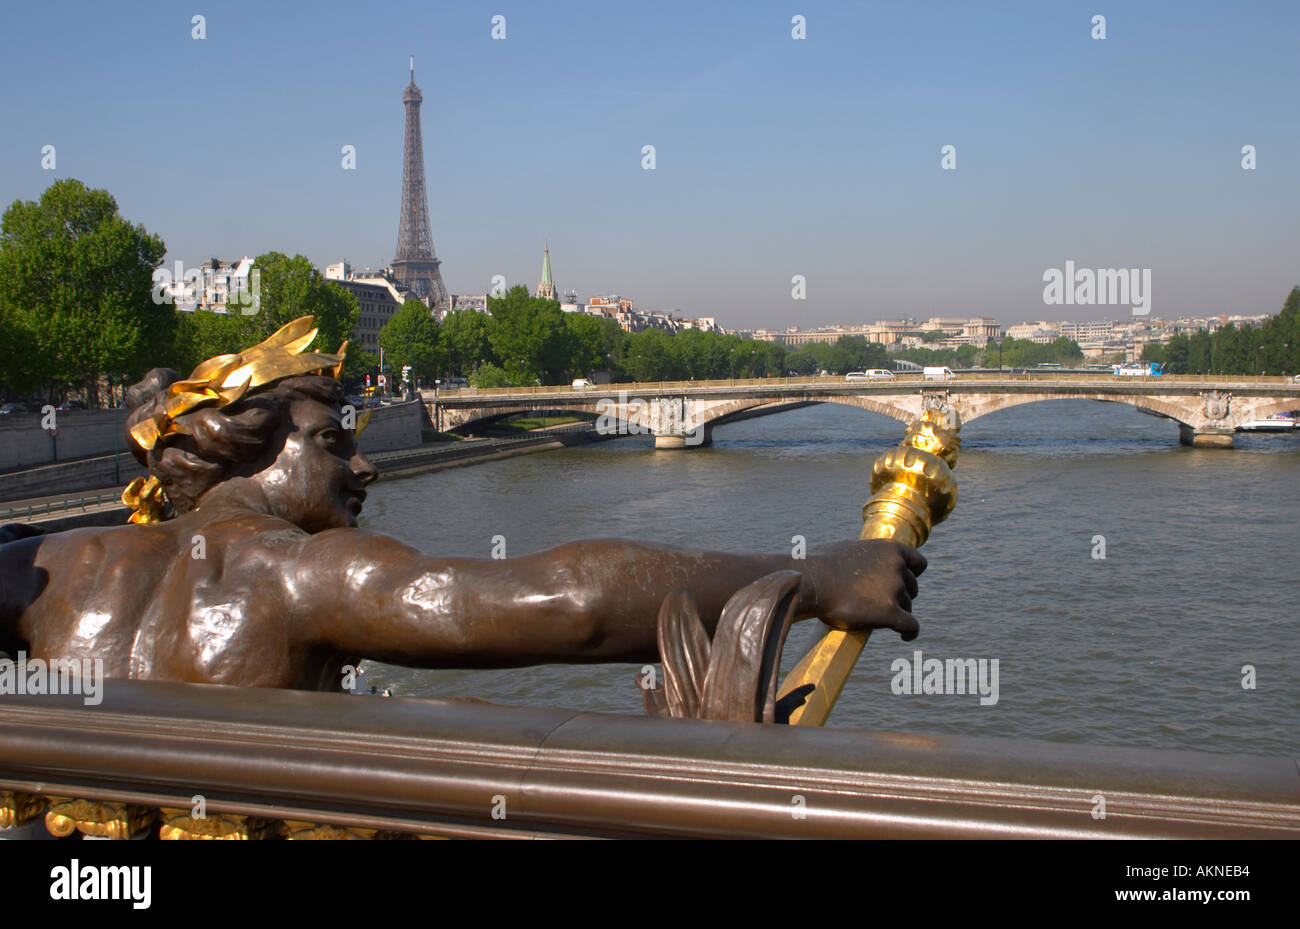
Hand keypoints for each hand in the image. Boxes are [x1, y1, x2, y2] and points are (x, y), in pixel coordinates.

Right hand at [805, 540, 926, 640]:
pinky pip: (910, 626)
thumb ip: (866, 555)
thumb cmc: (822, 566)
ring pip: (908, 606)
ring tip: (878, 618)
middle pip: (911, 587)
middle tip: (883, 603)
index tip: (906, 583)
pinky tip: (905, 636)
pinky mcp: (890, 612)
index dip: (913, 574)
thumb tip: (863, 560)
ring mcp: (895, 589)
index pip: (918, 563)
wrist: (814, 582)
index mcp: (890, 549)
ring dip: (898, 612)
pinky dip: (910, 632)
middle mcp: (897, 566)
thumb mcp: (849, 549)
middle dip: (901, 595)